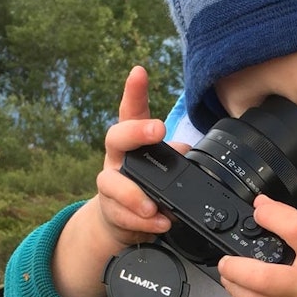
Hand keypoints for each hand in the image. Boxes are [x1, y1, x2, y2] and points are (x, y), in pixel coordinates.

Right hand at [93, 65, 174, 249]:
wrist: (118, 220)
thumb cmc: (144, 184)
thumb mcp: (162, 167)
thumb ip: (175, 156)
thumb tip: (185, 148)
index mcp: (133, 143)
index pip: (131, 111)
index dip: (134, 90)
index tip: (139, 72)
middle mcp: (117, 159)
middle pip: (115, 137)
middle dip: (136, 132)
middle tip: (158, 130)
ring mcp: (110, 185)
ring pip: (112, 184)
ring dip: (135, 195)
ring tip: (153, 207)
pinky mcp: (111, 211)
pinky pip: (123, 216)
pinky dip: (144, 223)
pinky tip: (160, 224)